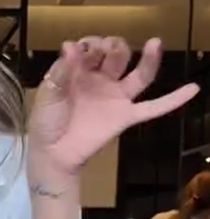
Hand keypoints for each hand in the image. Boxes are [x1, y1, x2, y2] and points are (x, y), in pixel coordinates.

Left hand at [28, 37, 197, 179]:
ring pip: (139, 74)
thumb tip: (70, 47)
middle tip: (102, 51)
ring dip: (148, 57)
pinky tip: (193, 89)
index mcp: (81, 71)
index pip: (92, 47)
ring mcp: (115, 98)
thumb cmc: (46, 124)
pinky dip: (173, 100)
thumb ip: (61, 72)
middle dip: (112, 46)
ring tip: (154, 43)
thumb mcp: (48, 95)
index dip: (89, 45)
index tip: (77, 53)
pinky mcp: (124, 118)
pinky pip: (152, 108)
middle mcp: (101, 80)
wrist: (52, 155)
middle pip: (117, 53)